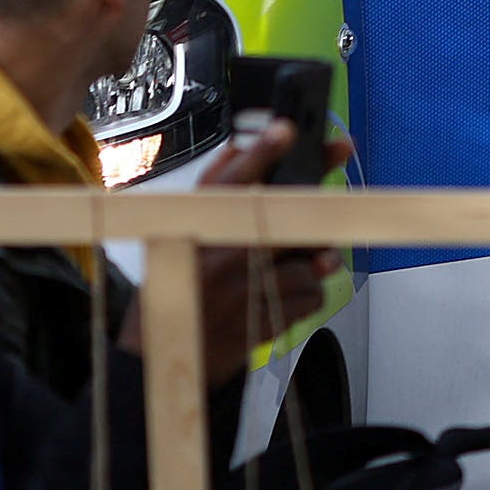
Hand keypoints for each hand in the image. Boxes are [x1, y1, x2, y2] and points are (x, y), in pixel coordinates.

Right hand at [120, 119, 346, 373]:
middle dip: (316, 217)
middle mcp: (219, 257)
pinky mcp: (259, 324)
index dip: (261, 153)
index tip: (285, 130)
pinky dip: (308, 297)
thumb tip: (241, 149)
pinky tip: (284, 298)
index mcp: (196, 230)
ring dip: (311, 265)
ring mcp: (241, 293)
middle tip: (327, 215)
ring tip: (294, 269)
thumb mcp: (177, 237)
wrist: (162, 359)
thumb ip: (213, 192)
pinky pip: (309, 298)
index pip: (231, 182)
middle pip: (288, 221)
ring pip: (306, 262)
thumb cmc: (176, 289)